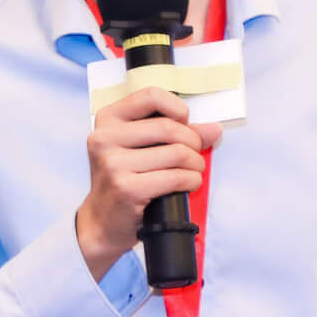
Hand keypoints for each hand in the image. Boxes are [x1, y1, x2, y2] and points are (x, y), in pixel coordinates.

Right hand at [75, 87, 222, 282]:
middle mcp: (104, 138)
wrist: (102, 221)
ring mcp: (113, 164)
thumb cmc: (124, 180)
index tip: (184, 122)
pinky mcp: (126, 188)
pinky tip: (189, 184)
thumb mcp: (140, 148)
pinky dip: (191, 180)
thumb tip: (213, 129)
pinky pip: (175, 177)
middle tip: (195, 154)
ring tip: (193, 171)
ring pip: (176, 153)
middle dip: (192, 142)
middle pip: (168, 127)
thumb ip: (174, 133)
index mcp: (107, 120)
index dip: (176, 108)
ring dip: (195, 164)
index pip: (150, 96)